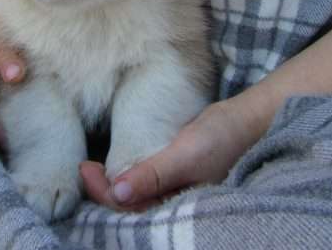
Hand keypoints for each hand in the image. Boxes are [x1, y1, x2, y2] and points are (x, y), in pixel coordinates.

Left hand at [80, 98, 268, 210]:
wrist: (245, 120)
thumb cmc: (220, 139)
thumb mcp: (184, 156)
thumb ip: (153, 175)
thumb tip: (118, 192)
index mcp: (178, 209)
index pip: (131, 210)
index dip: (104, 193)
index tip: (86, 170)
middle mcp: (175, 205)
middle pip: (131, 206)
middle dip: (105, 191)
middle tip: (85, 167)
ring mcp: (176, 191)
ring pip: (137, 195)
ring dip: (114, 184)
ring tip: (94, 166)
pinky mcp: (176, 177)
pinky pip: (147, 183)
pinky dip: (129, 176)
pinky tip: (117, 164)